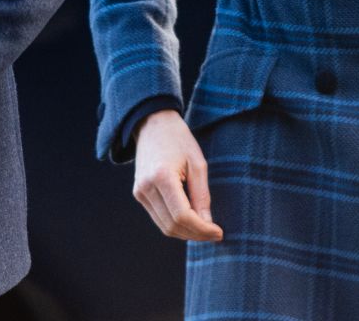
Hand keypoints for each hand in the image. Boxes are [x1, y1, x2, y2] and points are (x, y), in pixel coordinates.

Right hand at [132, 109, 222, 241]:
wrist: (153, 124)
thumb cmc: (179, 140)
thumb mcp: (197, 163)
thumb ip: (202, 195)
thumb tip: (208, 224)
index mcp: (162, 176)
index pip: (182, 215)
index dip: (202, 229)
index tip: (219, 232)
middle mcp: (146, 187)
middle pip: (173, 225)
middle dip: (196, 234)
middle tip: (215, 233)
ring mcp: (140, 191)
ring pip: (164, 226)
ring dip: (186, 233)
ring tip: (204, 229)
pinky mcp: (139, 193)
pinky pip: (158, 218)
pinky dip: (175, 224)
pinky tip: (190, 220)